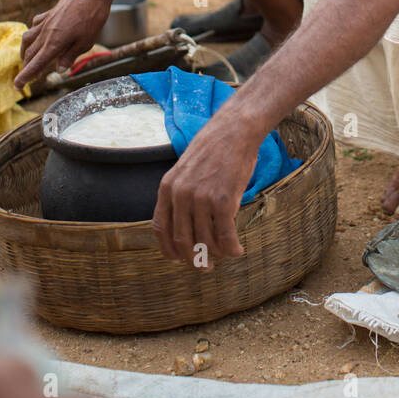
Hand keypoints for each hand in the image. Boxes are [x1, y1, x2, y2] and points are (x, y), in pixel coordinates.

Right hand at [15, 0, 130, 86]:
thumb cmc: (92, 16)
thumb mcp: (85, 41)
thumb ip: (70, 55)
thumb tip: (59, 69)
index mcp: (54, 43)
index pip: (36, 64)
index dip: (25, 77)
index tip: (17, 86)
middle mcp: (46, 33)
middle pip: (30, 54)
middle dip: (26, 67)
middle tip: (24, 79)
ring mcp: (47, 21)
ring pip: (28, 39)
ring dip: (25, 52)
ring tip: (26, 60)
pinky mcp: (50, 13)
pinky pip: (35, 25)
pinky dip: (32, 33)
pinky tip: (35, 34)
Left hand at [153, 103, 263, 263]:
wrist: (235, 131)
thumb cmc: (214, 149)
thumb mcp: (185, 169)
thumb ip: (180, 194)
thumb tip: (185, 224)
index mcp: (167, 188)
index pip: (160, 228)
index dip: (169, 249)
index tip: (179, 259)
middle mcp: (180, 195)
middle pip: (183, 240)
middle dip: (194, 258)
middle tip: (205, 266)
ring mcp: (201, 199)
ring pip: (205, 240)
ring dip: (216, 254)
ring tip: (225, 255)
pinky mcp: (223, 201)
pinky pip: (225, 235)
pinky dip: (232, 247)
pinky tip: (238, 250)